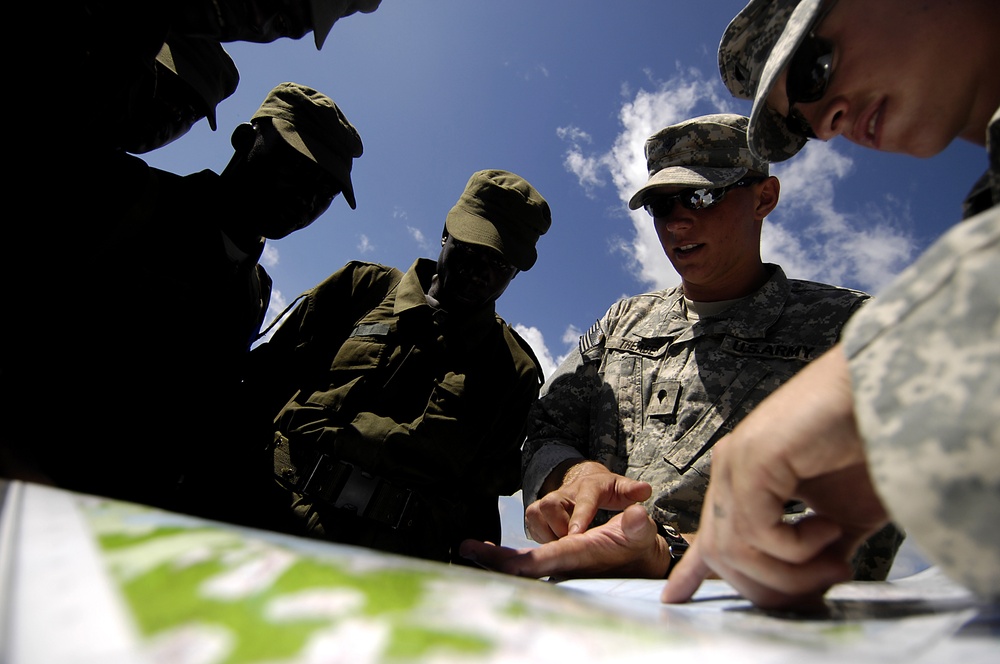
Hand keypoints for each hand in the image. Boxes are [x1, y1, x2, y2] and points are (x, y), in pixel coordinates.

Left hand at [460, 504, 671, 578]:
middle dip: (496, 560)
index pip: (548, 560)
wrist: (637, 556)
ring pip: (521, 560)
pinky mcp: (554, 557)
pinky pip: (524, 558)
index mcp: (580, 555)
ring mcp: (557, 561)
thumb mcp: (641, 533)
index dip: (525, 562)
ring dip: (497, 556)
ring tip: (470, 547)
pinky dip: (505, 557)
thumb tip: (638, 513)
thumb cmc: (638, 544)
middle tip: (467, 549)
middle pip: (524, 565)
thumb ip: (638, 526)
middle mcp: (564, 561)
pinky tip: (488, 553)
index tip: (500, 561)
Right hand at [526, 461, 651, 542]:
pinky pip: (531, 523)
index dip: (579, 517)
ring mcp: (549, 501)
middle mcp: (565, 492)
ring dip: (548, 533)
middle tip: (572, 543)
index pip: (583, 501)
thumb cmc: (605, 490)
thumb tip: (645, 490)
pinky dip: (541, 535)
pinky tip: (555, 543)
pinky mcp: (538, 511)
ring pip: (536, 514)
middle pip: (550, 505)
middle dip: (558, 527)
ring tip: (563, 544)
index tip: (577, 535)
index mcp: (588, 487)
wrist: (584, 481)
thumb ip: (631, 491)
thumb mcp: (621, 489)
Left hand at [660, 346, 889, 609]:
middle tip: (825, 586)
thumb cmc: (869, 448)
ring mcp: (737, 461)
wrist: (887, 394)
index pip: (710, 531)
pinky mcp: (753, 458)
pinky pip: (755, 530)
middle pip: (721, 554)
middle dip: (771, 588)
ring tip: (836, 562)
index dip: (692, 570)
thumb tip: (812, 588)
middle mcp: (731, 469)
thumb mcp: (842, 515)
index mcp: (745, 479)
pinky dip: (795, 547)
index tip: (676, 599)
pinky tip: (828, 529)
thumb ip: (818, 551)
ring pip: (734, 549)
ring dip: (791, 574)